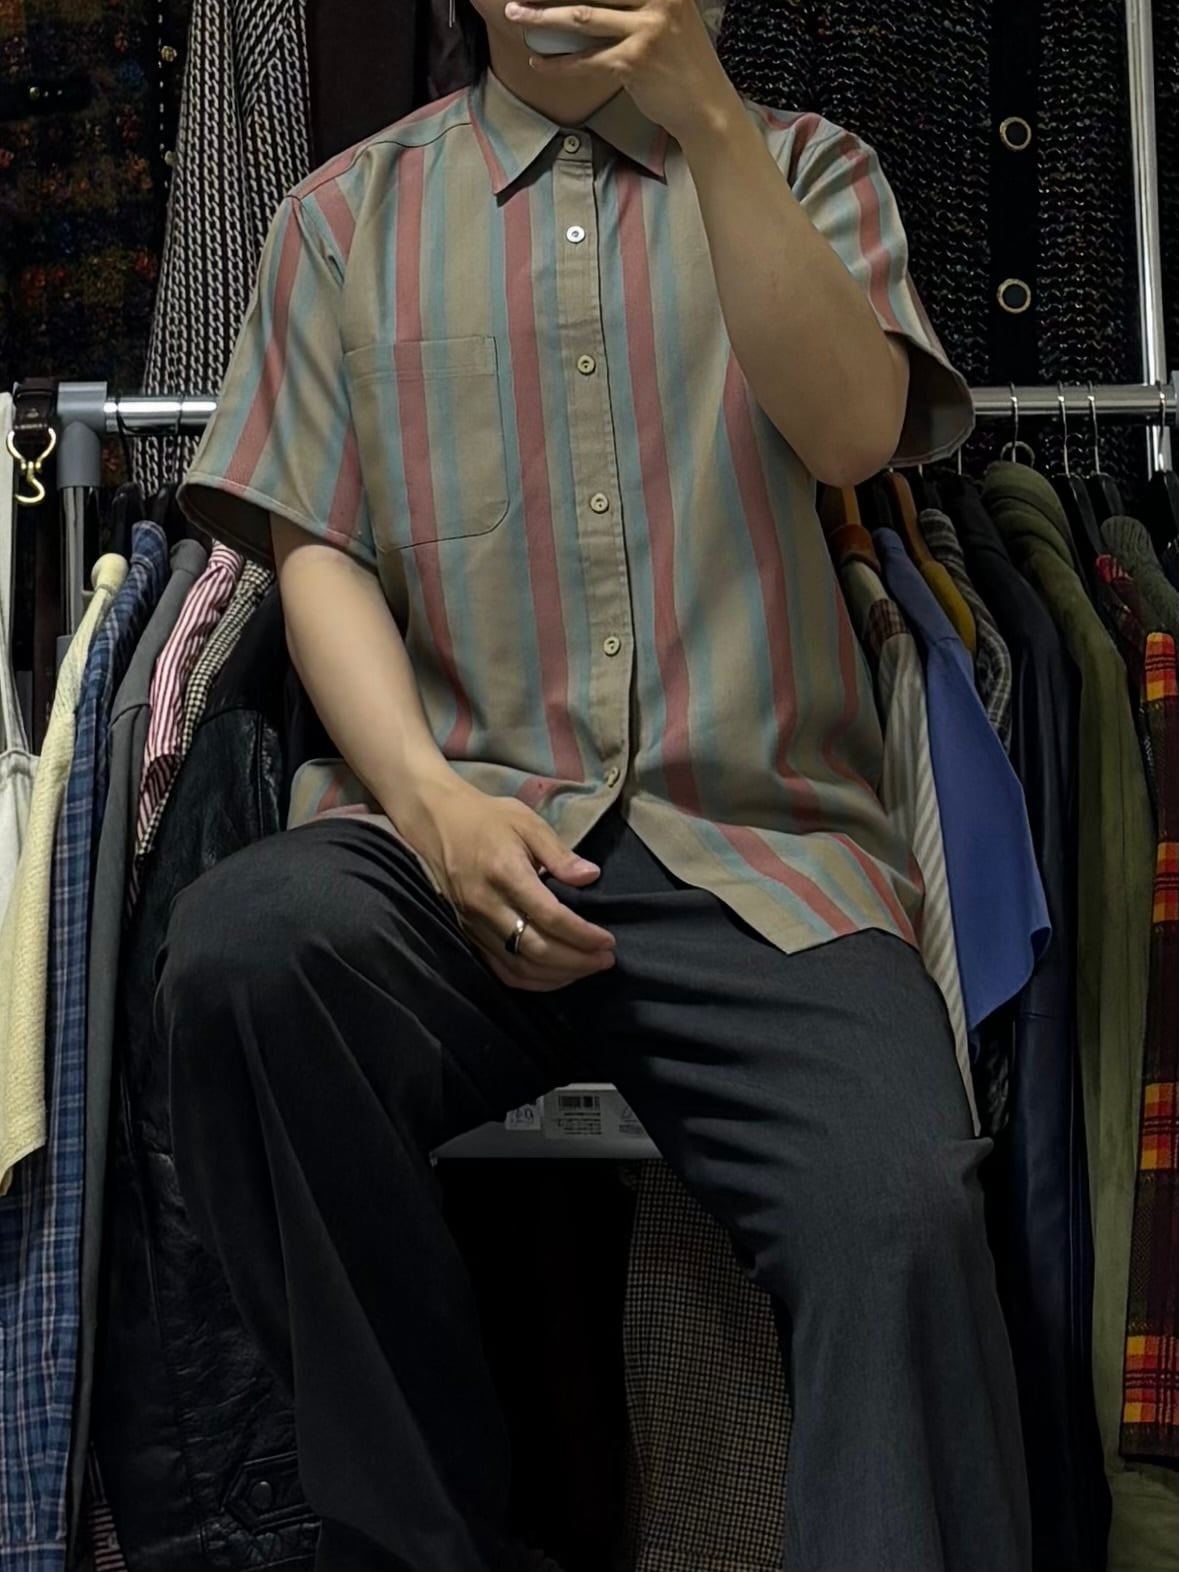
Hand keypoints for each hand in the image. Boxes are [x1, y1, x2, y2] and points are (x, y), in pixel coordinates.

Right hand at [399, 776, 615, 991]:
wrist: (437, 824)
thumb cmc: (488, 819)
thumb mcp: (527, 822)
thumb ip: (560, 853)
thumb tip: (591, 876)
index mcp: (505, 873)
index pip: (550, 917)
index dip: (583, 935)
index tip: (608, 941)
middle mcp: (487, 905)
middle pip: (536, 949)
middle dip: (577, 961)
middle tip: (606, 959)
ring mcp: (474, 925)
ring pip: (519, 966)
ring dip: (558, 975)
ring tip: (587, 968)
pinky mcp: (468, 935)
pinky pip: (501, 970)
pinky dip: (532, 981)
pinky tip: (556, 976)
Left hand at [504, 0, 741, 145]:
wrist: (705, 105)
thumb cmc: (684, 62)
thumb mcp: (670, 15)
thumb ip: (640, 1)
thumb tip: (592, 2)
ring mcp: (646, 29)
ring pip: (582, 16)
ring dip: (542, 15)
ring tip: (515, 13)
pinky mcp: (634, 62)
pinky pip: (586, 60)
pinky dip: (558, 64)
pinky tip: (538, 63)